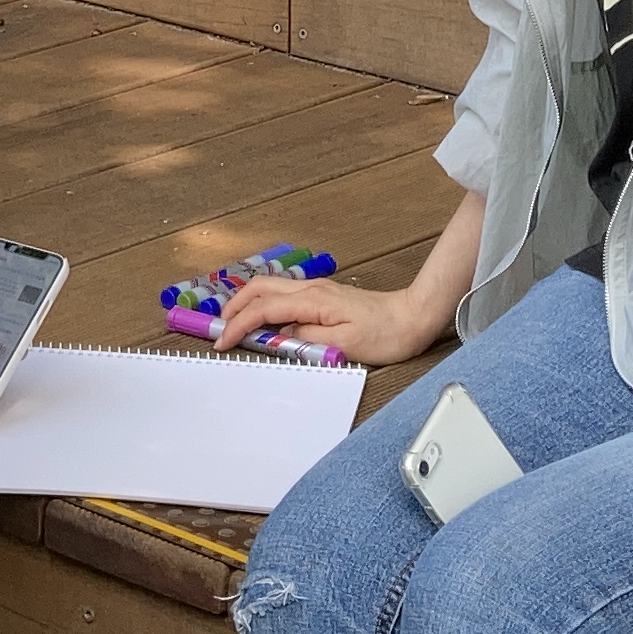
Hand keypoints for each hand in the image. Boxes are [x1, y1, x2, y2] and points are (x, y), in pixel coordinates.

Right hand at [213, 269, 458, 367]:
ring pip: (270, 288)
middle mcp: (311, 289)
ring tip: (234, 323)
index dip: (238, 325)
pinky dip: (265, 304)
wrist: (412, 317)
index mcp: (313, 300)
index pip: (264, 310)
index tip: (222, 341)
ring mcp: (317, 290)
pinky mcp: (323, 296)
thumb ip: (308, 341)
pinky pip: (284, 295)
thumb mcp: (346, 346)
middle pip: (259, 287)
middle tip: (219, 328)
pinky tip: (264, 320)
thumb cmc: (386, 334)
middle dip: (233, 306)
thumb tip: (280, 338)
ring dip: (247, 302)